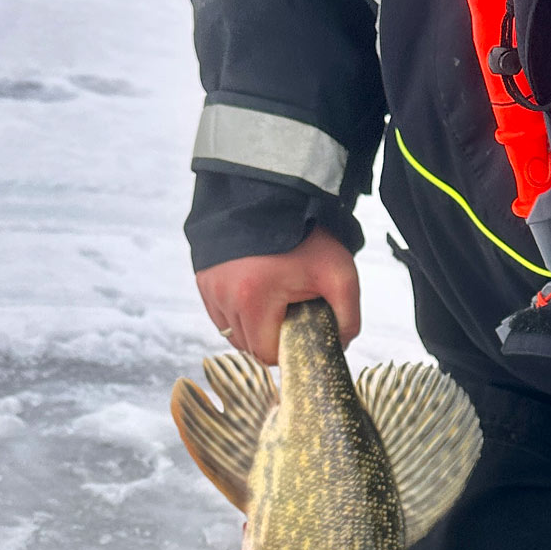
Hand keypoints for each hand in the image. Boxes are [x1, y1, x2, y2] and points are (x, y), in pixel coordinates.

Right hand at [194, 227, 360, 364]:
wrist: (273, 195)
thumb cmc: (307, 236)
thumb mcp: (340, 275)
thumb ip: (348, 318)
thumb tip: (339, 345)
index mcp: (252, 300)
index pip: (266, 354)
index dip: (287, 348)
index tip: (300, 327)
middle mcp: (224, 295)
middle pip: (248, 345)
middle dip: (271, 337)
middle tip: (290, 312)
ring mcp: (209, 286)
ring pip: (231, 332)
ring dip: (253, 327)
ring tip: (273, 303)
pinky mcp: (202, 278)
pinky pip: (219, 314)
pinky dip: (237, 312)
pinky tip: (256, 295)